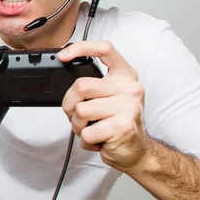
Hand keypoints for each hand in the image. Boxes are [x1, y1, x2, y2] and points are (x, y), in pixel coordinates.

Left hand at [58, 41, 148, 172]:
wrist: (136, 152)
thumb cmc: (116, 123)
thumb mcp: (108, 97)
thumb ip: (93, 85)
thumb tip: (65, 73)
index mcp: (125, 76)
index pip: (105, 49)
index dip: (81, 48)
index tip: (63, 56)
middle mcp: (130, 88)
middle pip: (81, 86)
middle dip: (70, 104)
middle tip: (78, 115)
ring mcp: (129, 107)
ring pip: (81, 111)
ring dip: (78, 126)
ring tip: (92, 129)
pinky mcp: (123, 127)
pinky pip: (87, 133)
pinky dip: (86, 141)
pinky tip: (99, 140)